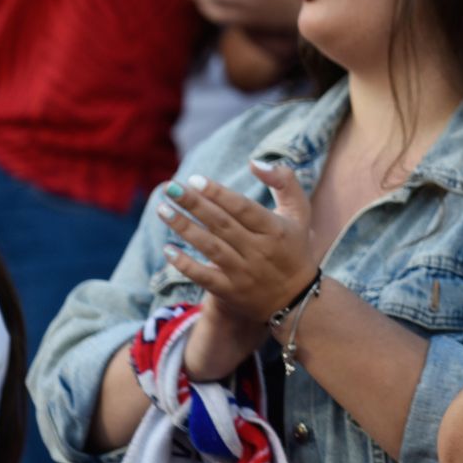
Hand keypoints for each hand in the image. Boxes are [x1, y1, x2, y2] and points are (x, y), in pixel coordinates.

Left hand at [157, 163, 319, 378]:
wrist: (296, 299)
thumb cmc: (293, 247)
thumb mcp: (299, 212)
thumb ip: (284, 181)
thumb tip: (254, 162)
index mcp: (275, 229)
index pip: (243, 208)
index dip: (218, 193)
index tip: (194, 179)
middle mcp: (259, 251)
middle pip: (221, 224)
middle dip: (193, 204)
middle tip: (169, 187)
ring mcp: (244, 273)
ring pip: (210, 247)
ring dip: (184, 228)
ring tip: (162, 209)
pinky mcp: (231, 292)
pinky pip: (204, 277)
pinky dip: (185, 264)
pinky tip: (168, 250)